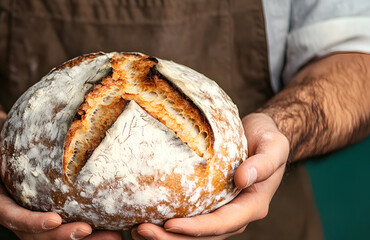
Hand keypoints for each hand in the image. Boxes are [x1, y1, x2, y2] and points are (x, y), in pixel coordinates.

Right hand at [0, 113, 120, 239]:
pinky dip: (87, 228)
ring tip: (111, 236)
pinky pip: (65, 223)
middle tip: (89, 231)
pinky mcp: (45, 208)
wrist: (0, 133)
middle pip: (35, 234)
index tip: (55, 220)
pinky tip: (112, 225)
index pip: (11, 217)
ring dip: (79, 239)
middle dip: (62, 237)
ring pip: (53, 235)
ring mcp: (30, 213)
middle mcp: (12, 213)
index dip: (32, 223)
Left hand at [132, 113, 288, 239]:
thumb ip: (265, 162)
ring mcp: (219, 212)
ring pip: (191, 235)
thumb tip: (243, 178)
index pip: (223, 224)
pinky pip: (186, 220)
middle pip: (202, 237)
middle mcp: (234, 215)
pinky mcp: (206, 205)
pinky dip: (165, 224)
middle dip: (172, 239)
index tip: (170, 225)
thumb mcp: (275, 145)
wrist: (262, 135)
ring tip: (135, 229)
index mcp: (252, 206)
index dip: (197, 229)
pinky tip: (140, 217)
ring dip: (164, 237)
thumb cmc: (268, 138)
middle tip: (141, 230)